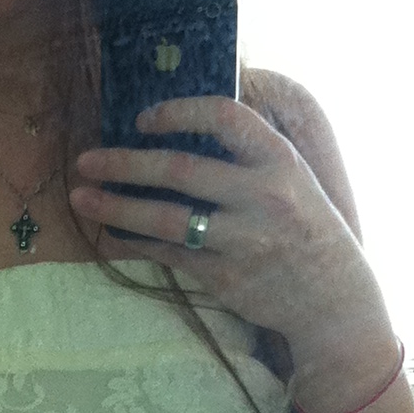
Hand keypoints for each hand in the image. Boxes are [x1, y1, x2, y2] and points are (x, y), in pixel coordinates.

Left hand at [71, 96, 397, 412]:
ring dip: (116, 207)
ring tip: (81, 197)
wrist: (333, 301)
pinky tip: (112, 233)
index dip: (179, 111)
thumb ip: (249, 153)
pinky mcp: (225, 278)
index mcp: (281, 162)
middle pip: (180, 171)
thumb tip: (182, 123)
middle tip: (85, 159)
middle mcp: (262, 198)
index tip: (143, 118)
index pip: (225, 118)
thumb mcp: (294, 179)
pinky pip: (168, 255)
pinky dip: (135, 242)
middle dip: (124, 163)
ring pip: (165, 219)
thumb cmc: (306, 229)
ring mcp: (242, 241)